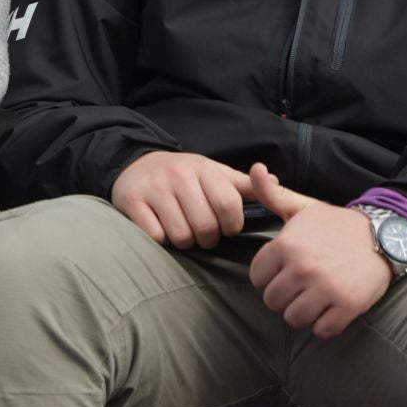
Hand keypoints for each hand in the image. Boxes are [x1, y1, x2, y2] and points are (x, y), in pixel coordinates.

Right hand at [110, 150, 254, 247]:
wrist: (137, 165)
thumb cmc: (185, 176)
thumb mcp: (214, 173)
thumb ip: (243, 184)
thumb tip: (275, 183)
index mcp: (203, 168)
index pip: (229, 205)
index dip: (231, 225)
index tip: (226, 227)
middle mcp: (177, 174)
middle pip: (205, 226)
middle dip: (208, 238)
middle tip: (203, 233)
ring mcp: (153, 187)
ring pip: (181, 235)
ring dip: (185, 241)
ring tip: (183, 231)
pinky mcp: (131, 200)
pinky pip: (156, 236)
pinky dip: (162, 239)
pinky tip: (161, 228)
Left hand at [248, 165, 390, 338]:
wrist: (384, 235)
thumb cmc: (335, 224)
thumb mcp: (301, 206)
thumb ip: (271, 193)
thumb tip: (255, 168)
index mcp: (285, 245)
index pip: (257, 277)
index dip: (268, 277)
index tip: (282, 272)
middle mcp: (302, 267)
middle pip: (272, 301)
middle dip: (283, 297)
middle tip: (298, 288)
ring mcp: (325, 288)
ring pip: (294, 318)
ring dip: (302, 313)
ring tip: (312, 300)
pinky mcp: (348, 306)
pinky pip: (322, 330)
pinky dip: (324, 325)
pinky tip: (330, 310)